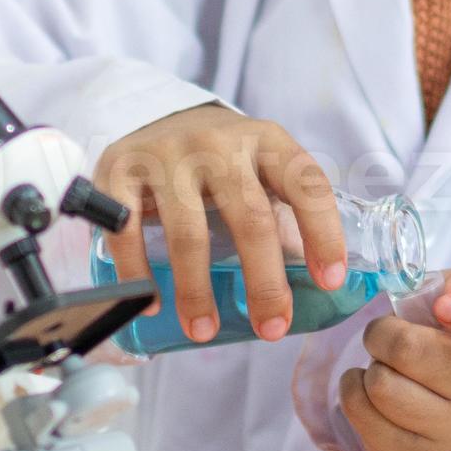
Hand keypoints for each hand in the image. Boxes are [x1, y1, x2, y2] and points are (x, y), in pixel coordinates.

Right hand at [90, 103, 345, 343]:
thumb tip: (323, 288)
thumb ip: (287, 211)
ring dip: (197, 291)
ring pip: (189, 233)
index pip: (305, 185)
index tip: (329, 282)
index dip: (323, 234)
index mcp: (266, 140)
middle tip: (272, 328)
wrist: (156, 118)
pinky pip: (128, 230)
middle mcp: (217, 142)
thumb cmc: (221, 161)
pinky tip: (151, 303)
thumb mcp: (260, 167)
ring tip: (204, 331)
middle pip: (250, 218)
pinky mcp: (121, 169)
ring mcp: (166, 153)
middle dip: (264, 282)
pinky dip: (139, 273)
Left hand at [337, 264, 450, 450]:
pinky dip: (353, 389)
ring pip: (380, 385)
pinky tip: (371, 387)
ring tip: (385, 364)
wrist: (448, 402)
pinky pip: (359, 412)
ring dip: (371, 364)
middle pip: (408, 351)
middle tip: (388, 334)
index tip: (444, 306)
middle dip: (384, 332)